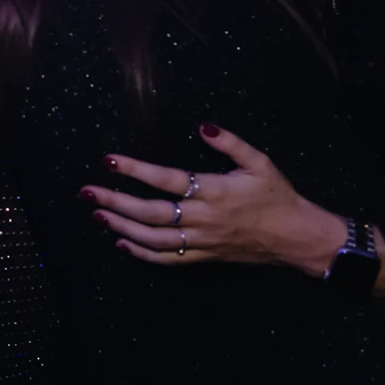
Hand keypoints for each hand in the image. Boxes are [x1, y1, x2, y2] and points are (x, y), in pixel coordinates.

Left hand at [80, 125, 346, 275]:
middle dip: (115, 201)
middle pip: (150, 212)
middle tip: (87, 192)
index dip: (135, 169)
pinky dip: (142, 253)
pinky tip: (123, 242)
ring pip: (154, 238)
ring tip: (98, 213)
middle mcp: (202, 218)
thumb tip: (203, 126)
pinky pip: (168, 258)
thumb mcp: (259, 162)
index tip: (110, 160)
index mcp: (213, 191)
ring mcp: (201, 241)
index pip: (165, 179)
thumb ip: (230, 143)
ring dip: (122, 226)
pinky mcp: (204, 257)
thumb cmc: (278, 196)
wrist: (296, 238)